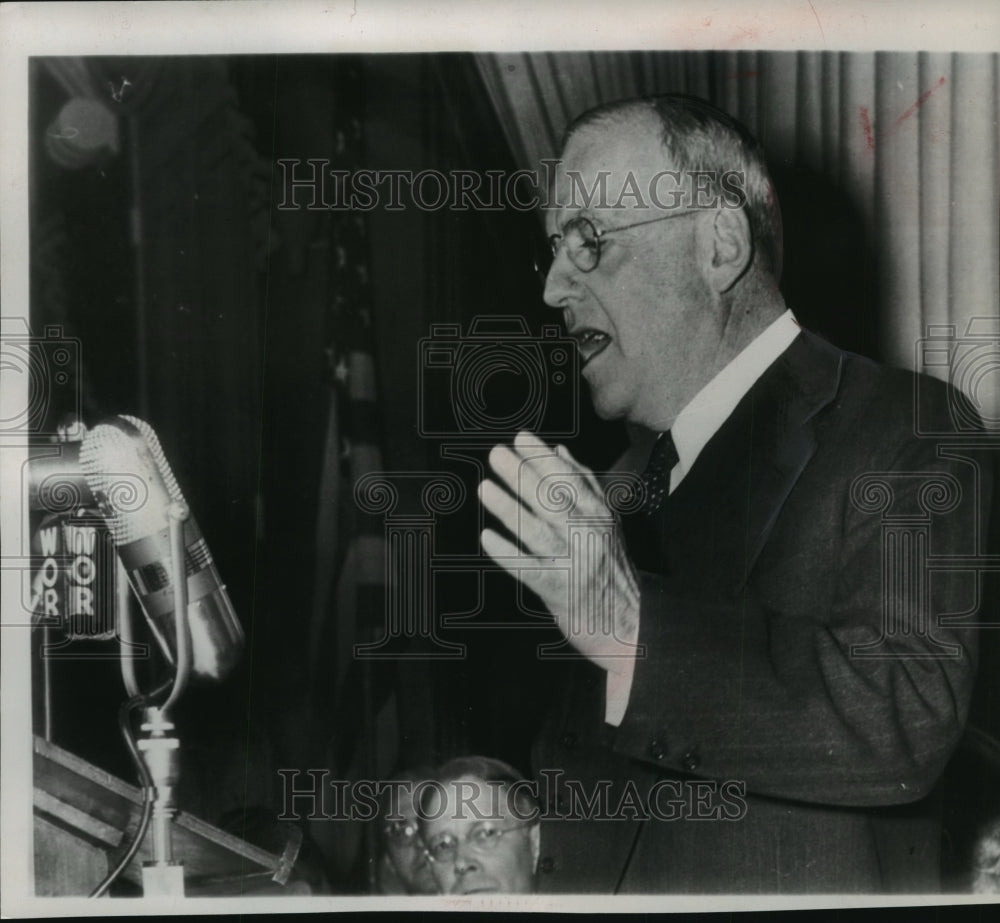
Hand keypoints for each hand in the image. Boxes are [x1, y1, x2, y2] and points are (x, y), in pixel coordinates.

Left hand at [477, 430, 640, 672]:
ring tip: (484, 488)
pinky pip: (529, 569)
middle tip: (497, 454)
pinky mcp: (559, 590)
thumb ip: (583, 485)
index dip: (543, 458)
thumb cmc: (608, 566)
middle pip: (553, 501)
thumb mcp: (605, 521)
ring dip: (510, 509)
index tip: (521, 438)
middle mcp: (589, 535)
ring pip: (538, 532)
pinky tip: (488, 538)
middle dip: (522, 475)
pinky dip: (508, 553)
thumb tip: (559, 451)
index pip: (569, 480)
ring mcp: (574, 562)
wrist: (626, 621)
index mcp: (599, 514)